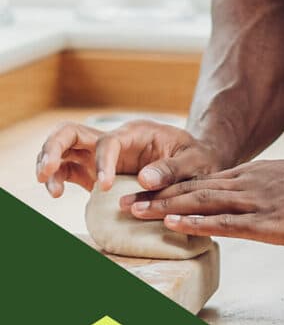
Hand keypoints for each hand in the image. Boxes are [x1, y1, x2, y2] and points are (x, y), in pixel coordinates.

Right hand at [35, 119, 222, 196]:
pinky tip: (55, 192)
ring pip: (63, 149)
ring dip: (49, 164)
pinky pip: (67, 170)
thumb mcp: (195, 161)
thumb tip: (145, 180)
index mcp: (136, 134)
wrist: (195, 163)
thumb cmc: (196, 158)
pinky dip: (57, 178)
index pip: (108, 142)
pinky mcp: (94, 173)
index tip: (104, 187)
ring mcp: (100, 156)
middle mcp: (113, 141)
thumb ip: (173, 169)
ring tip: (49, 189)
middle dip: (53, 148)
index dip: (102, 162)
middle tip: (45, 171)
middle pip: (71, 132)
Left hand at [127, 159, 283, 245]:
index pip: (202, 180)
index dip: (170, 187)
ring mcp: (256, 201)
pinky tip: (175, 224)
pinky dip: (196, 222)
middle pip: (193, 187)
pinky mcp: (266, 222)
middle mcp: (248, 183)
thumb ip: (265, 187)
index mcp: (253, 174)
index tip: (143, 193)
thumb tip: (249, 196)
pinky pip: (225, 222)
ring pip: (201, 201)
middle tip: (122, 202)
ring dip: (164, 207)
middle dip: (155, 196)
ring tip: (134, 211)